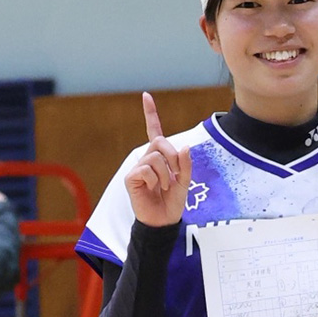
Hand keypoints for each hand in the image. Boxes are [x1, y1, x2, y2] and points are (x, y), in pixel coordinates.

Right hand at [124, 92, 191, 226]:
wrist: (163, 221)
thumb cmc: (173, 201)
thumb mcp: (186, 181)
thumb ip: (186, 164)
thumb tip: (185, 147)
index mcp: (160, 157)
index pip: (154, 131)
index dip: (150, 114)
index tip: (146, 96)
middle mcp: (147, 159)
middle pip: (160, 142)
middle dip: (173, 158)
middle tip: (176, 175)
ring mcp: (138, 168)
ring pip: (154, 157)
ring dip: (166, 174)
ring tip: (165, 187)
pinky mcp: (131, 178)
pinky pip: (146, 169)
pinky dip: (156, 180)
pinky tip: (155, 189)